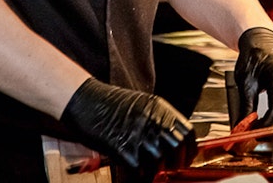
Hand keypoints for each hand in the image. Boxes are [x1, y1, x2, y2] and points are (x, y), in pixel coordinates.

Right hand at [59, 77, 192, 173]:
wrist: (83, 99)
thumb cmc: (107, 102)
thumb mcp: (140, 105)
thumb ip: (156, 121)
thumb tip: (169, 140)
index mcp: (159, 108)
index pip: (187, 133)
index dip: (189, 150)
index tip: (185, 158)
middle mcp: (152, 120)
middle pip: (177, 148)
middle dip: (176, 162)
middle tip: (169, 169)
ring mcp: (138, 134)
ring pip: (160, 160)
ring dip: (156, 170)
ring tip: (149, 171)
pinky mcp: (123, 148)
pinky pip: (139, 169)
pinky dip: (140, 175)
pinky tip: (136, 173)